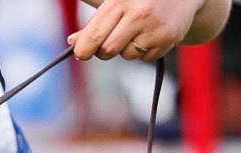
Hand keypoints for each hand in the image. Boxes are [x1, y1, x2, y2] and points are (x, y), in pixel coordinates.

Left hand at [71, 0, 208, 61]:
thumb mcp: (116, 3)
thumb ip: (95, 23)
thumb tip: (73, 41)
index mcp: (120, 1)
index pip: (93, 35)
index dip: (83, 49)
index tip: (81, 53)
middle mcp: (138, 14)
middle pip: (108, 50)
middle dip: (104, 51)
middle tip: (109, 41)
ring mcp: (154, 28)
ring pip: (127, 56)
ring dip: (126, 49)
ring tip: (136, 31)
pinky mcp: (167, 39)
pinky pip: (145, 58)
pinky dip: (144, 51)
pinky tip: (150, 34)